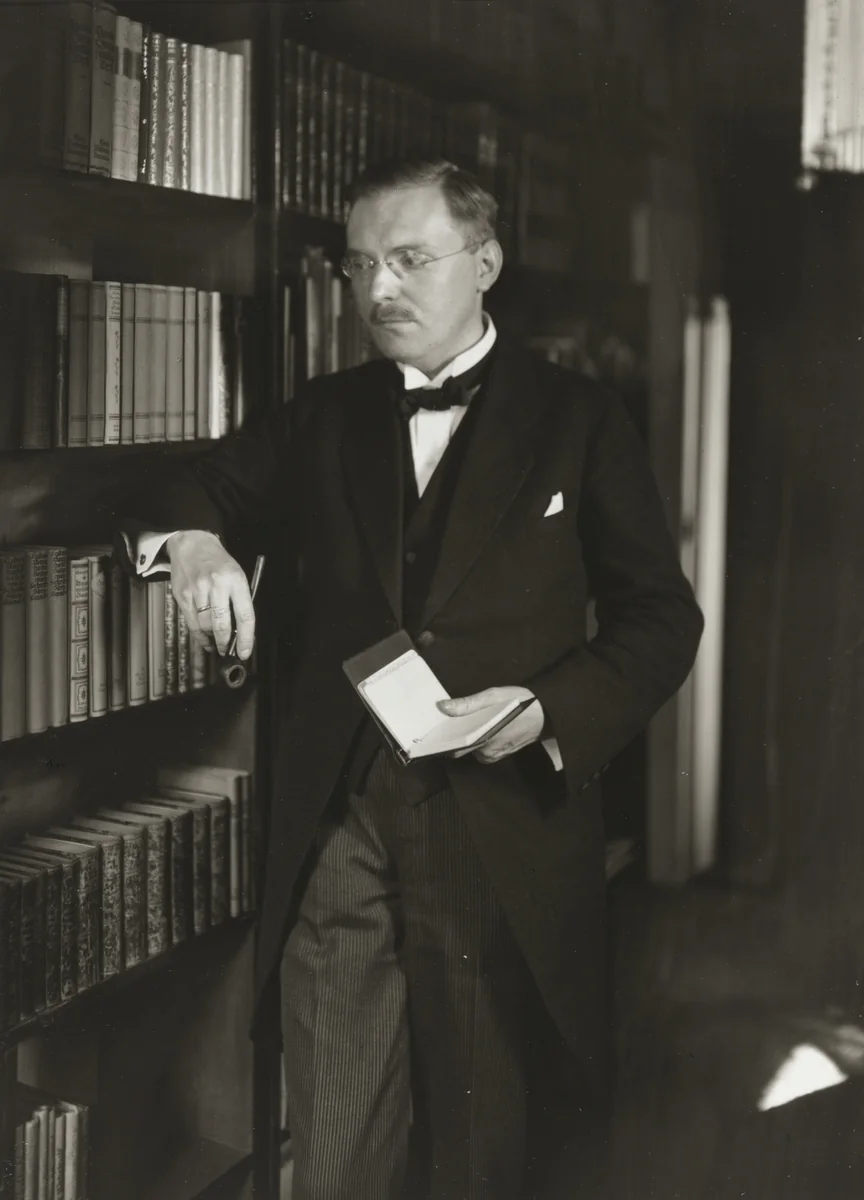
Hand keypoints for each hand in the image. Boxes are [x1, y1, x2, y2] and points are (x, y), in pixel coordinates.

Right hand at [166, 530, 254, 658]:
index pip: (245, 615)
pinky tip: (205, 639)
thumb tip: (240, 631)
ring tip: (217, 641)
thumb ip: (239, 600)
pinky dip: (199, 636)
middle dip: (225, 643)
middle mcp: (216, 585)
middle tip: (227, 650)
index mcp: (235, 580)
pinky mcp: (183, 595)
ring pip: (206, 626)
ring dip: (212, 638)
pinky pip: (192, 623)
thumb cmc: (218, 562)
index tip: (244, 652)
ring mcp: (197, 590)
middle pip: (222, 624)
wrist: (192, 545)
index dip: (246, 638)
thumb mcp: (237, 574)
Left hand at [437, 686, 543, 763]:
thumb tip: (442, 707)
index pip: (454, 749)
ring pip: (472, 749)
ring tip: (462, 721)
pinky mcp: (502, 753)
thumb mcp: (494, 696)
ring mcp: (496, 755)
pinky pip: (483, 749)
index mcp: (484, 740)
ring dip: (466, 738)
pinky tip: (477, 726)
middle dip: (453, 737)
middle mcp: (488, 752)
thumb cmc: (522, 703)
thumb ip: (467, 704)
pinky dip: (477, 739)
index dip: (442, 741)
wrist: (549, 714)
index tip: (432, 732)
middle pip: (462, 748)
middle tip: (446, 721)